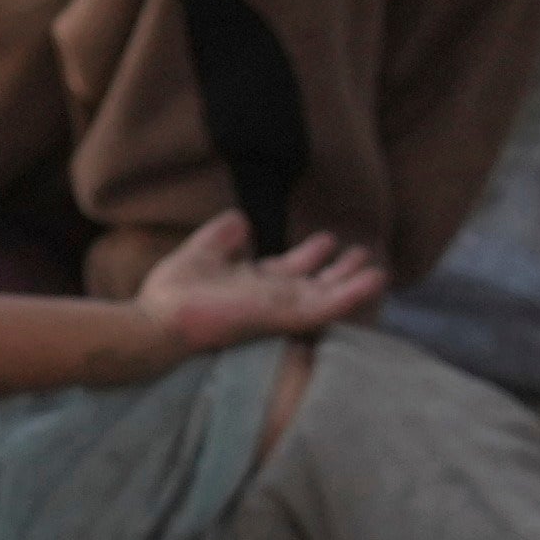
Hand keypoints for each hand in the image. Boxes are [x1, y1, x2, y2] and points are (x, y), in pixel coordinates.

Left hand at [136, 215, 395, 351]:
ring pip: (328, 297)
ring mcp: (281, 310)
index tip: (329, 239)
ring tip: (379, 270)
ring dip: (353, 283)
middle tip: (364, 254)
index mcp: (253, 284)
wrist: (159, 320)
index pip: (290, 270)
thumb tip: (242, 218)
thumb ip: (223, 235)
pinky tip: (375, 280)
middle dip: (339, 271)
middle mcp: (270, 299)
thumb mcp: (203, 251)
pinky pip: (327, 306)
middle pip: (315, 284)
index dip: (311, 255)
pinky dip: (352, 293)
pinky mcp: (286, 317)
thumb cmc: (171, 293)